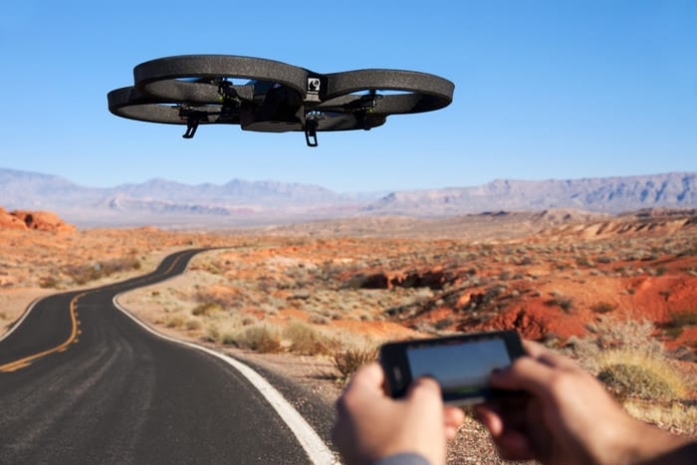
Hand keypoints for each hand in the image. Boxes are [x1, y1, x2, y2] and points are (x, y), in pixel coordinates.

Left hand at [332, 362, 464, 464]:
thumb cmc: (408, 444)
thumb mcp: (425, 401)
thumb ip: (424, 383)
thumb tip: (422, 383)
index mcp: (353, 397)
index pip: (374, 370)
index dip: (399, 369)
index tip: (416, 374)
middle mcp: (345, 420)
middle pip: (386, 400)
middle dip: (419, 401)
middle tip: (441, 404)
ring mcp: (351, 444)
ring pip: (390, 423)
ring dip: (419, 421)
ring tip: (448, 426)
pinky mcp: (362, 463)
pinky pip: (387, 443)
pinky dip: (408, 440)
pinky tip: (435, 443)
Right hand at [475, 341, 690, 464]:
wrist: (619, 464)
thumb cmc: (594, 421)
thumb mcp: (558, 385)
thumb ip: (523, 370)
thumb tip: (494, 373)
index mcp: (548, 368)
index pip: (514, 351)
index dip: (493, 356)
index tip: (473, 370)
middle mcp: (540, 390)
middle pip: (498, 389)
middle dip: (490, 404)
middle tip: (493, 420)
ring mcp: (537, 418)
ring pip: (500, 417)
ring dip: (499, 430)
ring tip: (516, 442)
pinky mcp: (537, 444)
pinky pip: (509, 441)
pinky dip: (510, 447)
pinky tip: (524, 452)